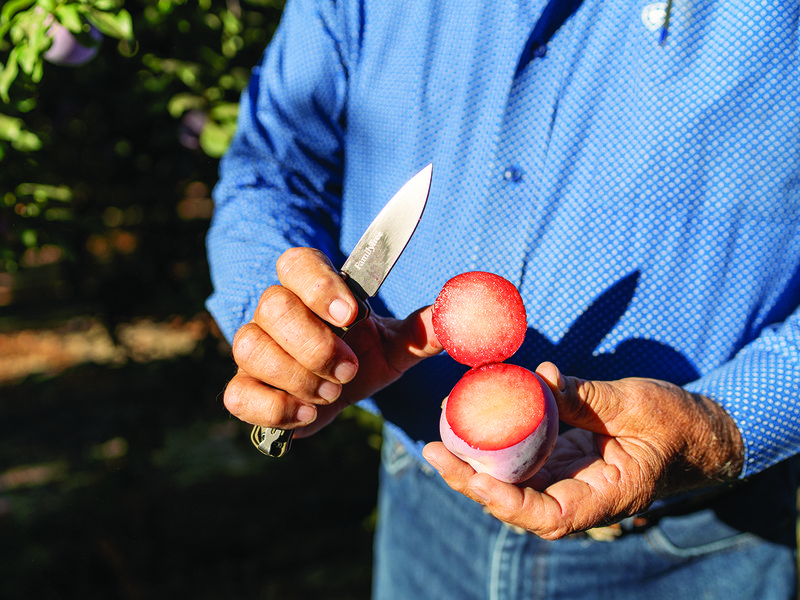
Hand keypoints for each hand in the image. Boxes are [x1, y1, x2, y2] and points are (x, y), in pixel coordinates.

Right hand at [224, 247, 442, 436]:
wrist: (340, 390)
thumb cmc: (365, 356)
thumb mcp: (398, 344)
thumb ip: (425, 328)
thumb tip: (462, 312)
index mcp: (312, 288)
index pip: (296, 264)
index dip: (319, 286)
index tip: (352, 315)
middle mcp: (276, 311)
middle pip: (272, 307)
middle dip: (314, 343)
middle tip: (348, 369)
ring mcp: (256, 348)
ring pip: (251, 348)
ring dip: (296, 375)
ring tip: (331, 393)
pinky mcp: (245, 388)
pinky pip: (237, 393)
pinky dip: (273, 408)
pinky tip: (305, 414)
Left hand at [422, 362, 743, 539]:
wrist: (698, 433)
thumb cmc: (676, 423)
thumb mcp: (636, 405)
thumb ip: (586, 397)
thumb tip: (537, 378)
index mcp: (604, 496)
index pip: (548, 516)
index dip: (507, 501)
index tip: (474, 477)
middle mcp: (580, 496)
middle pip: (516, 503)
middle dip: (471, 480)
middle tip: (432, 449)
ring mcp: (569, 480)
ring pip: (513, 483)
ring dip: (474, 464)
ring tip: (437, 437)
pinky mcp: (562, 460)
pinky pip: (523, 459)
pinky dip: (496, 445)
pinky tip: (470, 424)